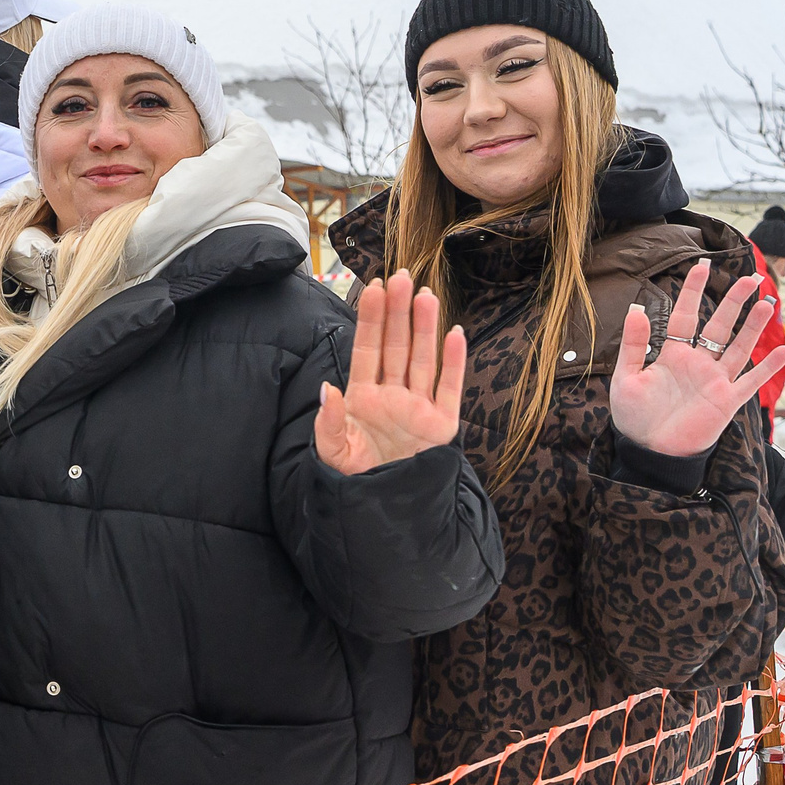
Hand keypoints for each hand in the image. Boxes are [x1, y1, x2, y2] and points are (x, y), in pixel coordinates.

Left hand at [316, 271, 466, 474]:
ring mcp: (419, 407)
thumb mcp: (334, 452)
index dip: (371, 319)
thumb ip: (330, 422)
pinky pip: (450, 387)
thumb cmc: (356, 477)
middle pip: (397, 346)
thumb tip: (328, 389)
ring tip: (426, 295)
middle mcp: (393, 395)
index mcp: (364, 397)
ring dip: (425, 327)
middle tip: (400, 277)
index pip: (367, 350)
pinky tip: (456, 334)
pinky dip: (454, 362)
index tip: (371, 287)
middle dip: (398, 312)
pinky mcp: (442, 424)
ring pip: (423, 359)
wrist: (386, 507)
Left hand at [610, 262, 784, 458]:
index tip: (703, 266)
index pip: (685, 315)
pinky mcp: (727, 400)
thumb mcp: (626, 378)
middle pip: (719, 326)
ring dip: (754, 326)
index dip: (693, 291)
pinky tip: (782, 349)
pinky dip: (767, 366)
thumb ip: (633, 345)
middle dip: (734, 302)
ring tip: (768, 302)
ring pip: (739, 347)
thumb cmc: (635, 416)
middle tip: (751, 278)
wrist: (650, 451)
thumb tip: (636, 308)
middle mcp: (697, 363)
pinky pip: (751, 380)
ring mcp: (715, 380)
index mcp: (671, 354)